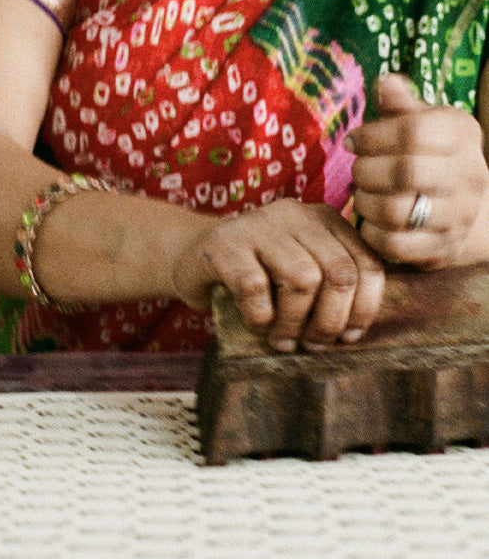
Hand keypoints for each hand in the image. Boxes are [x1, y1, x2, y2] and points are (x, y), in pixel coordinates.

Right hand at [172, 199, 385, 351]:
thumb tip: (358, 330)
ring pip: (303, 279)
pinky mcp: (225, 243)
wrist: (192, 256)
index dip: (364, 308)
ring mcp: (259, 224)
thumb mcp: (300, 269)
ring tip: (283, 340)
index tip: (348, 337)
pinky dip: (260, 317)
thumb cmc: (255, 273)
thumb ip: (330, 285)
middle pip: (339, 272)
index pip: (367, 263)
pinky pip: (255, 287)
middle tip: (313, 344)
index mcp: (324, 219)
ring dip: (295, 323)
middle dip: (330, 321)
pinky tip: (256, 324)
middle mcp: (296, 214)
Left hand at [346, 74, 488, 268]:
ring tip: (362, 194)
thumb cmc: (428, 153)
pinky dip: (373, 233)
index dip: (372, 136)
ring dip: (366, 202)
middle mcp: (470, 174)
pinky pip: (397, 246)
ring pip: (399, 212)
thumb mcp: (420, 120)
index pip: (414, 131)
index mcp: (461, 133)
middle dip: (366, 170)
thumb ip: (400, 104)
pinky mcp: (442, 249)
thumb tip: (386, 83)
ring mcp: (460, 216)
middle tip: (357, 169)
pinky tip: (370, 221)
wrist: (463, 205)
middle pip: (407, 172)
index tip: (352, 141)